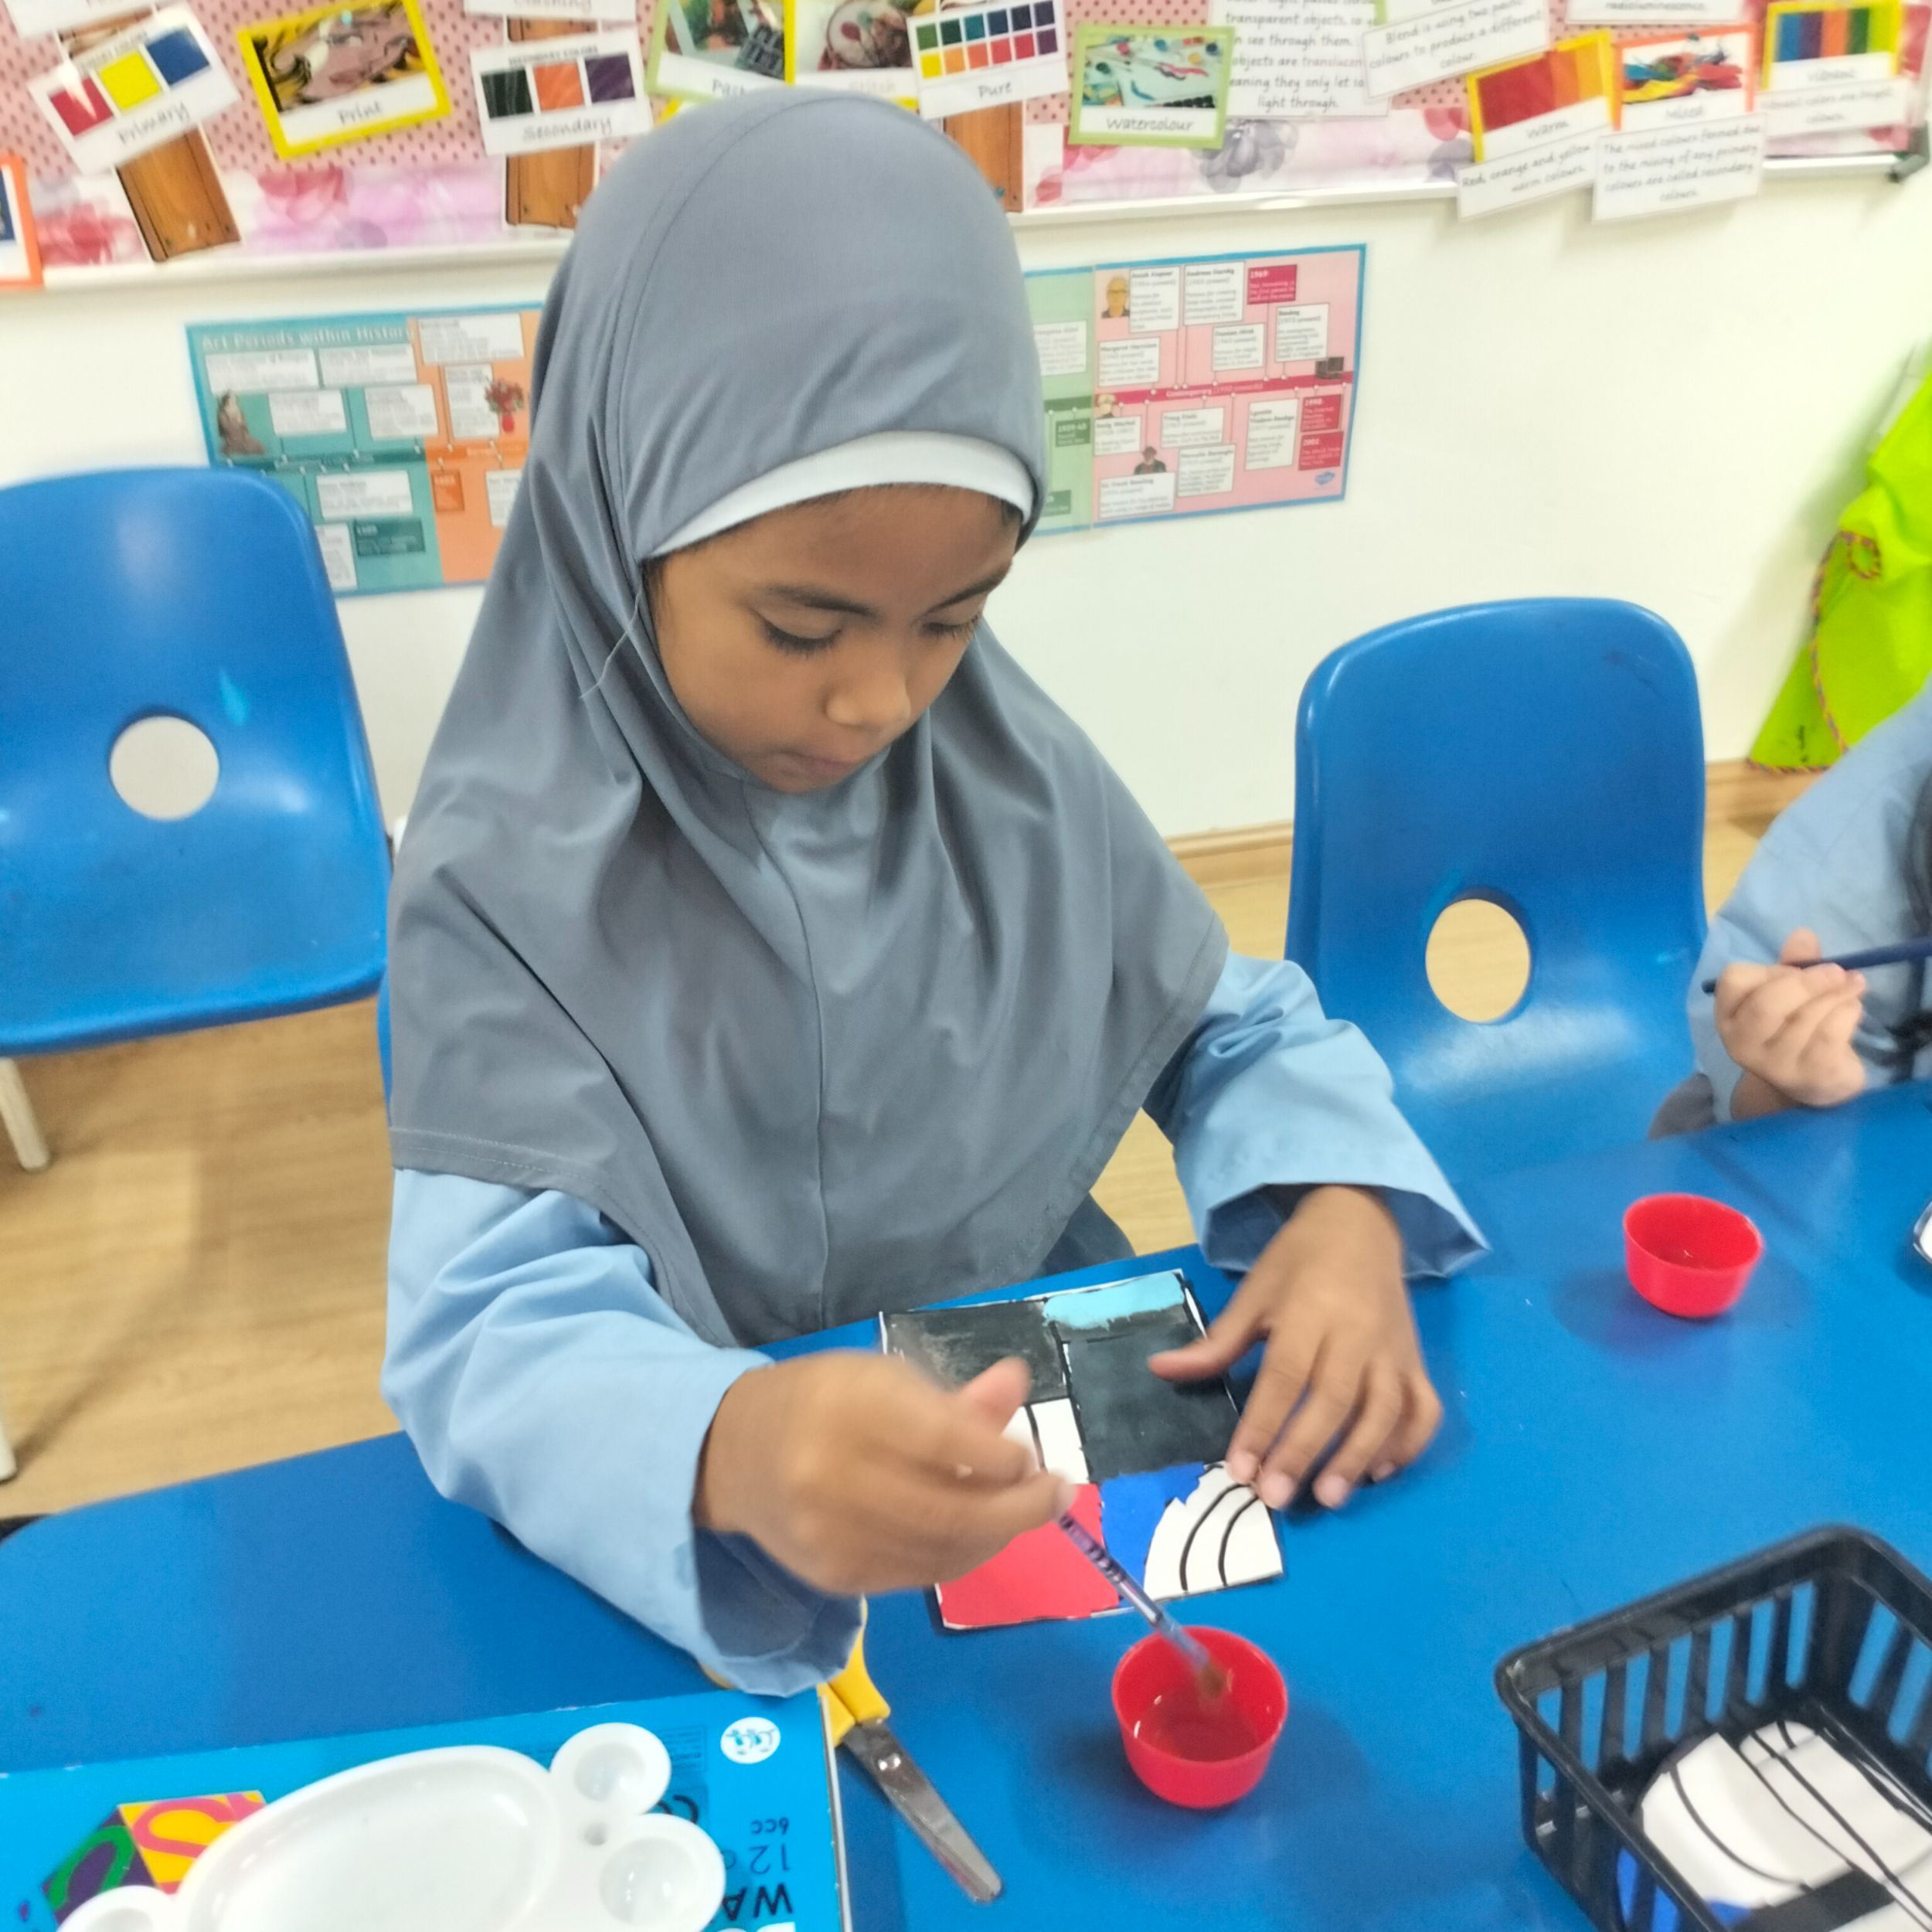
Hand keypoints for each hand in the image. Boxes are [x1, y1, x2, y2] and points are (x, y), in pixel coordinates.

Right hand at [694, 1353, 1069, 1597]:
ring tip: (1017, 1510)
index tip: (1030, 1455)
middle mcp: (835, 1476)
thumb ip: (952, 1396)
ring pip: (941, 1553)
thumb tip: (1016, 1383)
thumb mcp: (882, 1379)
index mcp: (850, 1409)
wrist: (734, 1454)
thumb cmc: (822, 1403)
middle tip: (1058, 1493)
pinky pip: (917, 1576)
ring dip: (995, 1536)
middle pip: (950, 1511)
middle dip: (1019, 1509)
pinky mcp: (834, 1576)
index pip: (945, 1442)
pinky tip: (974, 1534)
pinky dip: (957, 1557)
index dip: (1002, 1456)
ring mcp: (833, 1536)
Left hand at [1149, 1185, 1437, 1512]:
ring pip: (1384, 1410)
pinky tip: (1380, 1473)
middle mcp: (1357, 1333)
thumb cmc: (1299, 1261)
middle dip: (1303, 1452)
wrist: (1360, 1222)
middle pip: (1334, 1400)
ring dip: (1357, 1457)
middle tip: (1275, 1497)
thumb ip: (1217, 1341)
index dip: (1262, 1425)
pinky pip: (1422, 1409)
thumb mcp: (1254, 1292)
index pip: (1285, 1376)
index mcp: (1310, 1311)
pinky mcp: (1417, 1360)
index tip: (1240, 1469)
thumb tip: (1160, 1372)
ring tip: (1328, 1498)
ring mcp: (1394, 1349)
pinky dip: (1408, 1444)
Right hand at [1715, 929, 1866, 1115]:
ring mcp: (1775, 1065)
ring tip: (1853, 984)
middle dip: (1807, 982)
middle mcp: (1742, 1044)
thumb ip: (1793, 966)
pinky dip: (1847, 1013)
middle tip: (1837, 971)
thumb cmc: (1795, 1030)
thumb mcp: (1789, 995)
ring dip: (1837, 994)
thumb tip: (1803, 935)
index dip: (1769, 970)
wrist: (1814, 1085)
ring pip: (1806, 1017)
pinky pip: (1830, 1035)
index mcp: (1729, 1017)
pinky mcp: (1809, 1077)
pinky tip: (1854, 1006)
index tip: (1793, 971)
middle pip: (1767, 1003)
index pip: (1734, 981)